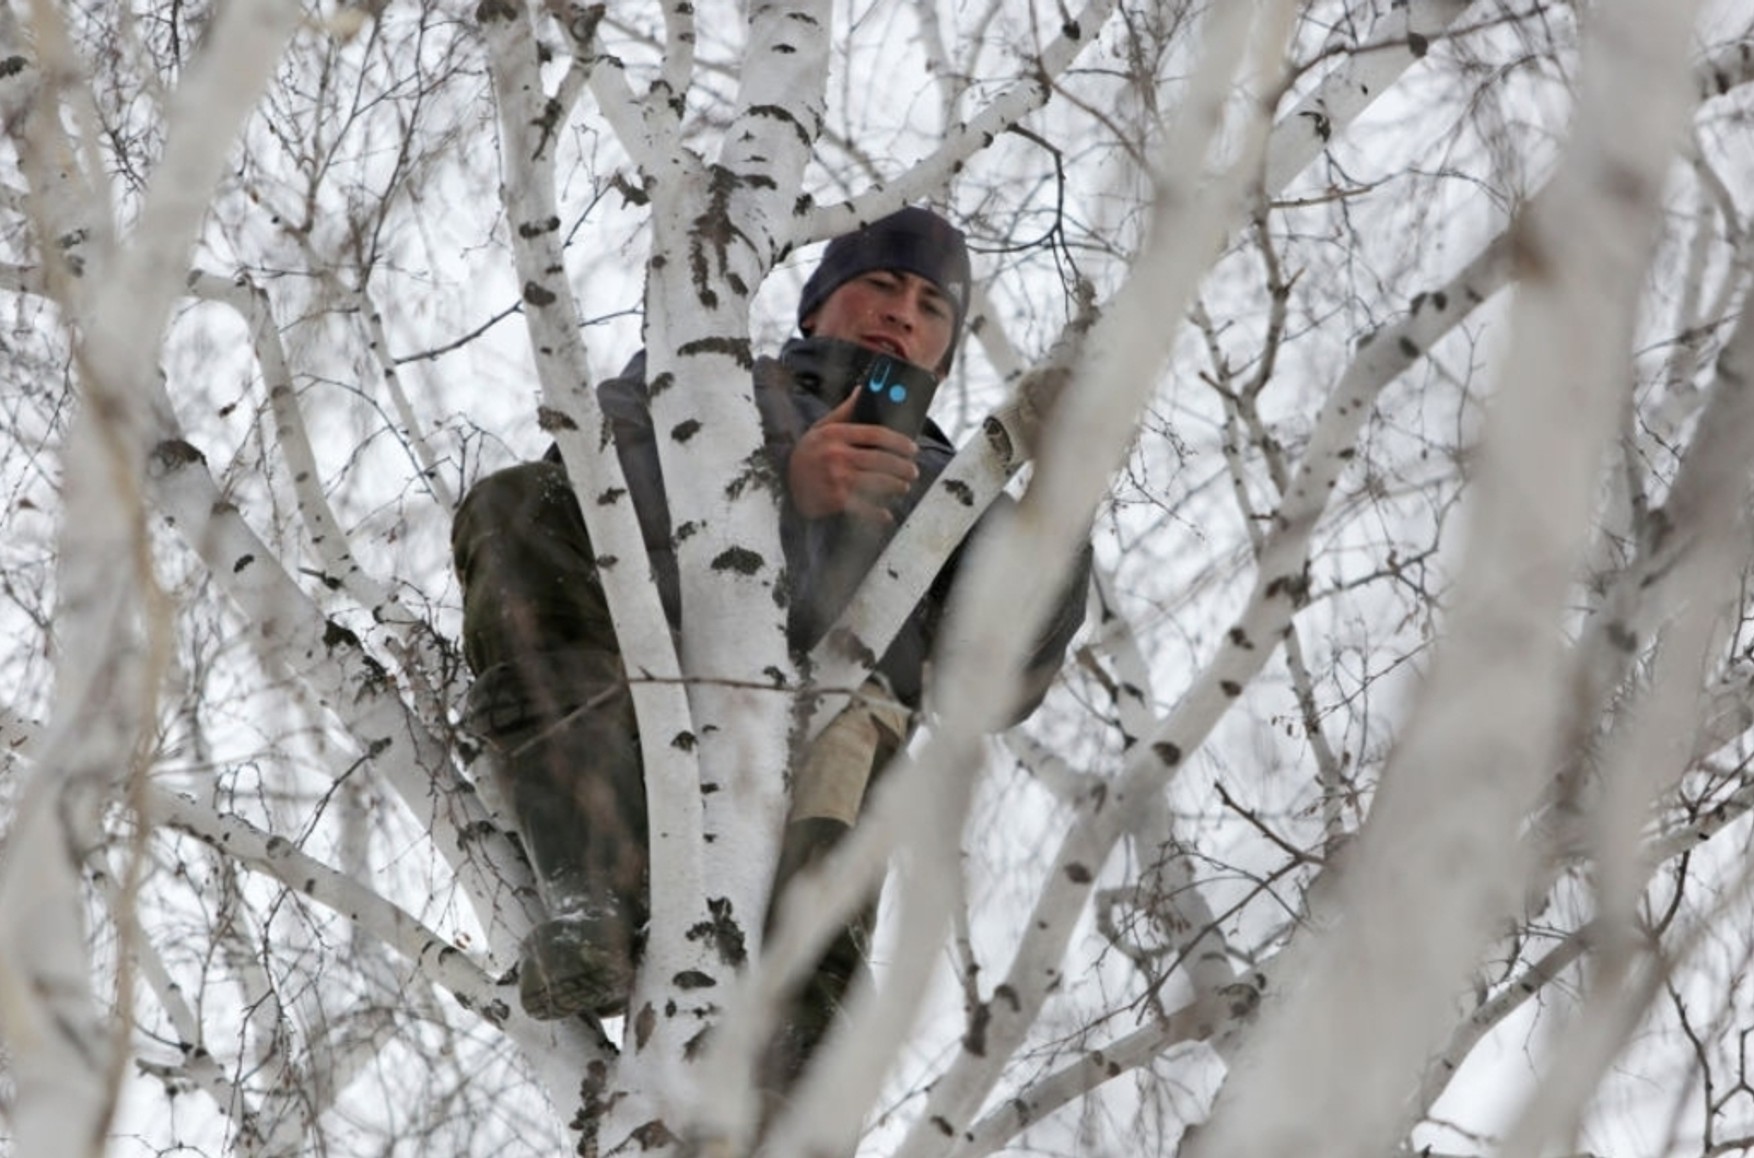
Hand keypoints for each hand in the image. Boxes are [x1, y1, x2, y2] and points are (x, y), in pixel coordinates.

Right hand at [788, 391, 919, 523]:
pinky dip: (878, 513)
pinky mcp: (835, 500)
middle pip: (881, 460)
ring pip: (877, 483)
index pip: (876, 434)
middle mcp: (837, 455)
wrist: (785, 482)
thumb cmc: (808, 453)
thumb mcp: (821, 428)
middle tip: (913, 470)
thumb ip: (844, 411)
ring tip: (903, 486)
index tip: (912, 448)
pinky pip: (864, 508)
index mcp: (836, 434)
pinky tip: (886, 514)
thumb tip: (862, 389)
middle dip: (903, 467)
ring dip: (896, 486)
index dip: (899, 442)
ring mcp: (837, 479)